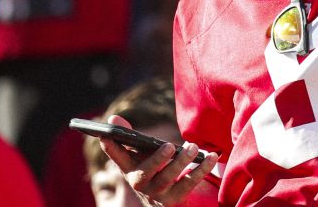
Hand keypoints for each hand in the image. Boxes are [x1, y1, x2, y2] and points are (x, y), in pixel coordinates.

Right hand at [101, 115, 218, 206]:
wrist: (163, 205)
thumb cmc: (151, 171)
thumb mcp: (140, 156)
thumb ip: (130, 137)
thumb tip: (113, 118)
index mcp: (129, 169)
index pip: (117, 157)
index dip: (110, 146)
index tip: (105, 134)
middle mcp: (140, 183)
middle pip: (146, 172)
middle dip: (157, 159)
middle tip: (169, 146)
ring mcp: (157, 194)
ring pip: (169, 179)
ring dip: (182, 162)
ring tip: (194, 147)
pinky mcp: (174, 200)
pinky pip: (189, 184)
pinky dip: (202, 170)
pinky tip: (212, 157)